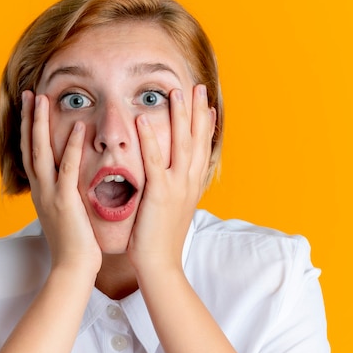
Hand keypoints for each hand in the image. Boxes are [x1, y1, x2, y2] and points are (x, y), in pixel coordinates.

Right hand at [20, 91, 101, 274]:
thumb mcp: (62, 214)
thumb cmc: (73, 243)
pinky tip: (79, 127)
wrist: (73, 268)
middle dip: (29, 119)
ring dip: (41, 125)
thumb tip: (66, 181)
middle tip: (30, 94)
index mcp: (41, 192)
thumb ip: (62, 194)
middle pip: (30, 147)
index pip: (31, 154)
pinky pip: (68, 169)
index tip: (31, 108)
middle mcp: (40, 190)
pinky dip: (72, 147)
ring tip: (43, 99)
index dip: (30, 130)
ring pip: (41, 152)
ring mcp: (50, 195)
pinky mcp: (65, 202)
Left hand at [128, 85, 214, 272]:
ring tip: (177, 93)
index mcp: (192, 186)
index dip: (205, 126)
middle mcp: (189, 183)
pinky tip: (145, 121)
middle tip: (198, 88)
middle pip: (197, 140)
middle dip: (197, 112)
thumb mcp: (173, 210)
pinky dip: (151, 139)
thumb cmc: (162, 239)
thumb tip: (174, 179)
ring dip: (180, 117)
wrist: (160, 265)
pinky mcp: (159, 194)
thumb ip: (175, 191)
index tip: (207, 106)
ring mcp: (176, 187)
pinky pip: (155, 161)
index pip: (203, 149)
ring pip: (182, 145)